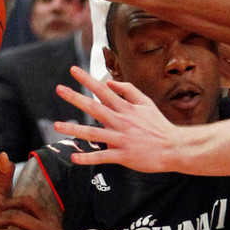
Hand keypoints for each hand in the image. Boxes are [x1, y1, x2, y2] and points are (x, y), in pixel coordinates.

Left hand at [54, 65, 179, 171]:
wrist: (173, 147)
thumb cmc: (159, 125)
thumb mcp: (146, 103)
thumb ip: (129, 91)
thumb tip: (110, 83)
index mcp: (126, 108)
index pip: (103, 90)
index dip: (87, 80)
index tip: (73, 70)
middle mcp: (121, 122)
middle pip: (94, 108)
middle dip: (75, 98)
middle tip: (59, 89)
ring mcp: (121, 139)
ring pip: (93, 134)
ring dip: (74, 129)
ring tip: (57, 125)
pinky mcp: (123, 156)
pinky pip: (102, 157)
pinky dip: (88, 158)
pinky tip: (75, 157)